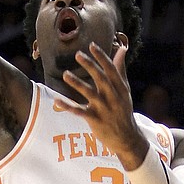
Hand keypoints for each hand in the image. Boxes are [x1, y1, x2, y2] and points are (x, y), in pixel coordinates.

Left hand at [56, 41, 149, 170]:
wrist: (127, 138)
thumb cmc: (123, 110)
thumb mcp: (125, 90)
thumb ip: (120, 69)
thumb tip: (121, 49)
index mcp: (120, 88)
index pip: (111, 69)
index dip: (102, 57)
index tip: (92, 45)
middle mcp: (113, 97)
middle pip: (101, 78)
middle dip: (90, 66)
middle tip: (78, 54)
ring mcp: (104, 109)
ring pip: (90, 94)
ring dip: (77, 83)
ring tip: (66, 74)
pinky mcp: (95, 120)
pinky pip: (79, 112)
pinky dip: (68, 107)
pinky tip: (56, 101)